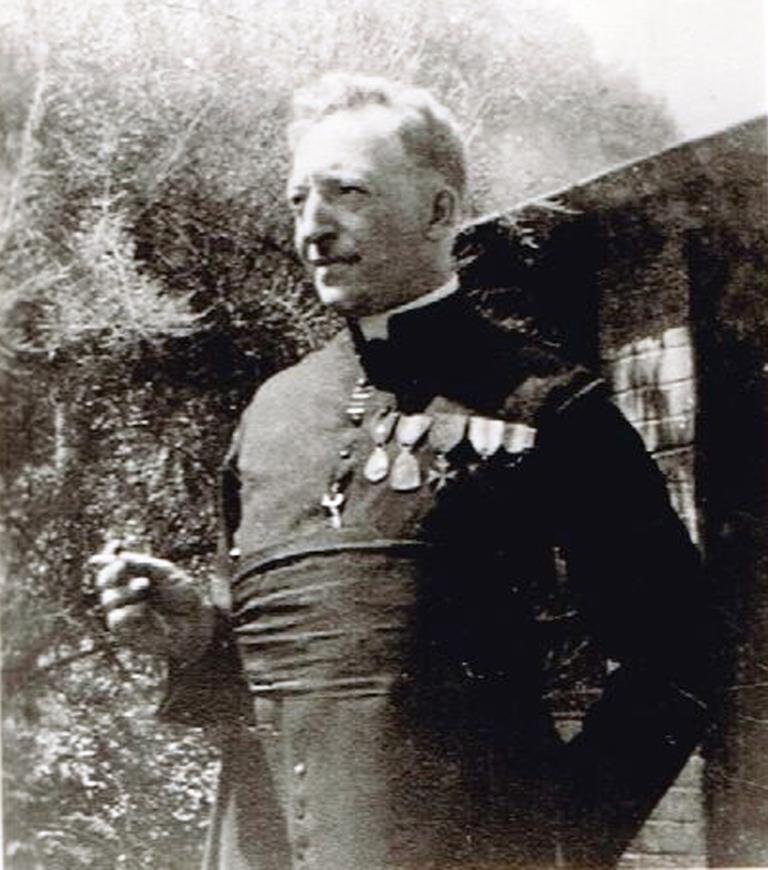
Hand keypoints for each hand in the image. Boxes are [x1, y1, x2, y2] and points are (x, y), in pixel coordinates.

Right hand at [89, 540, 214, 661]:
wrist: (196, 621)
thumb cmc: (184, 596)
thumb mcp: (166, 573)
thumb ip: (143, 565)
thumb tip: (119, 556)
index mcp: (134, 578)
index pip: (113, 566)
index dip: (109, 555)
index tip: (116, 543)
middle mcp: (126, 595)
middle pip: (104, 581)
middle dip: (111, 571)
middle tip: (123, 564)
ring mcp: (124, 613)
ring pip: (109, 598)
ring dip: (126, 589)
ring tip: (144, 585)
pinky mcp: (126, 632)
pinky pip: (118, 618)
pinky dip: (130, 610)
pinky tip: (143, 608)